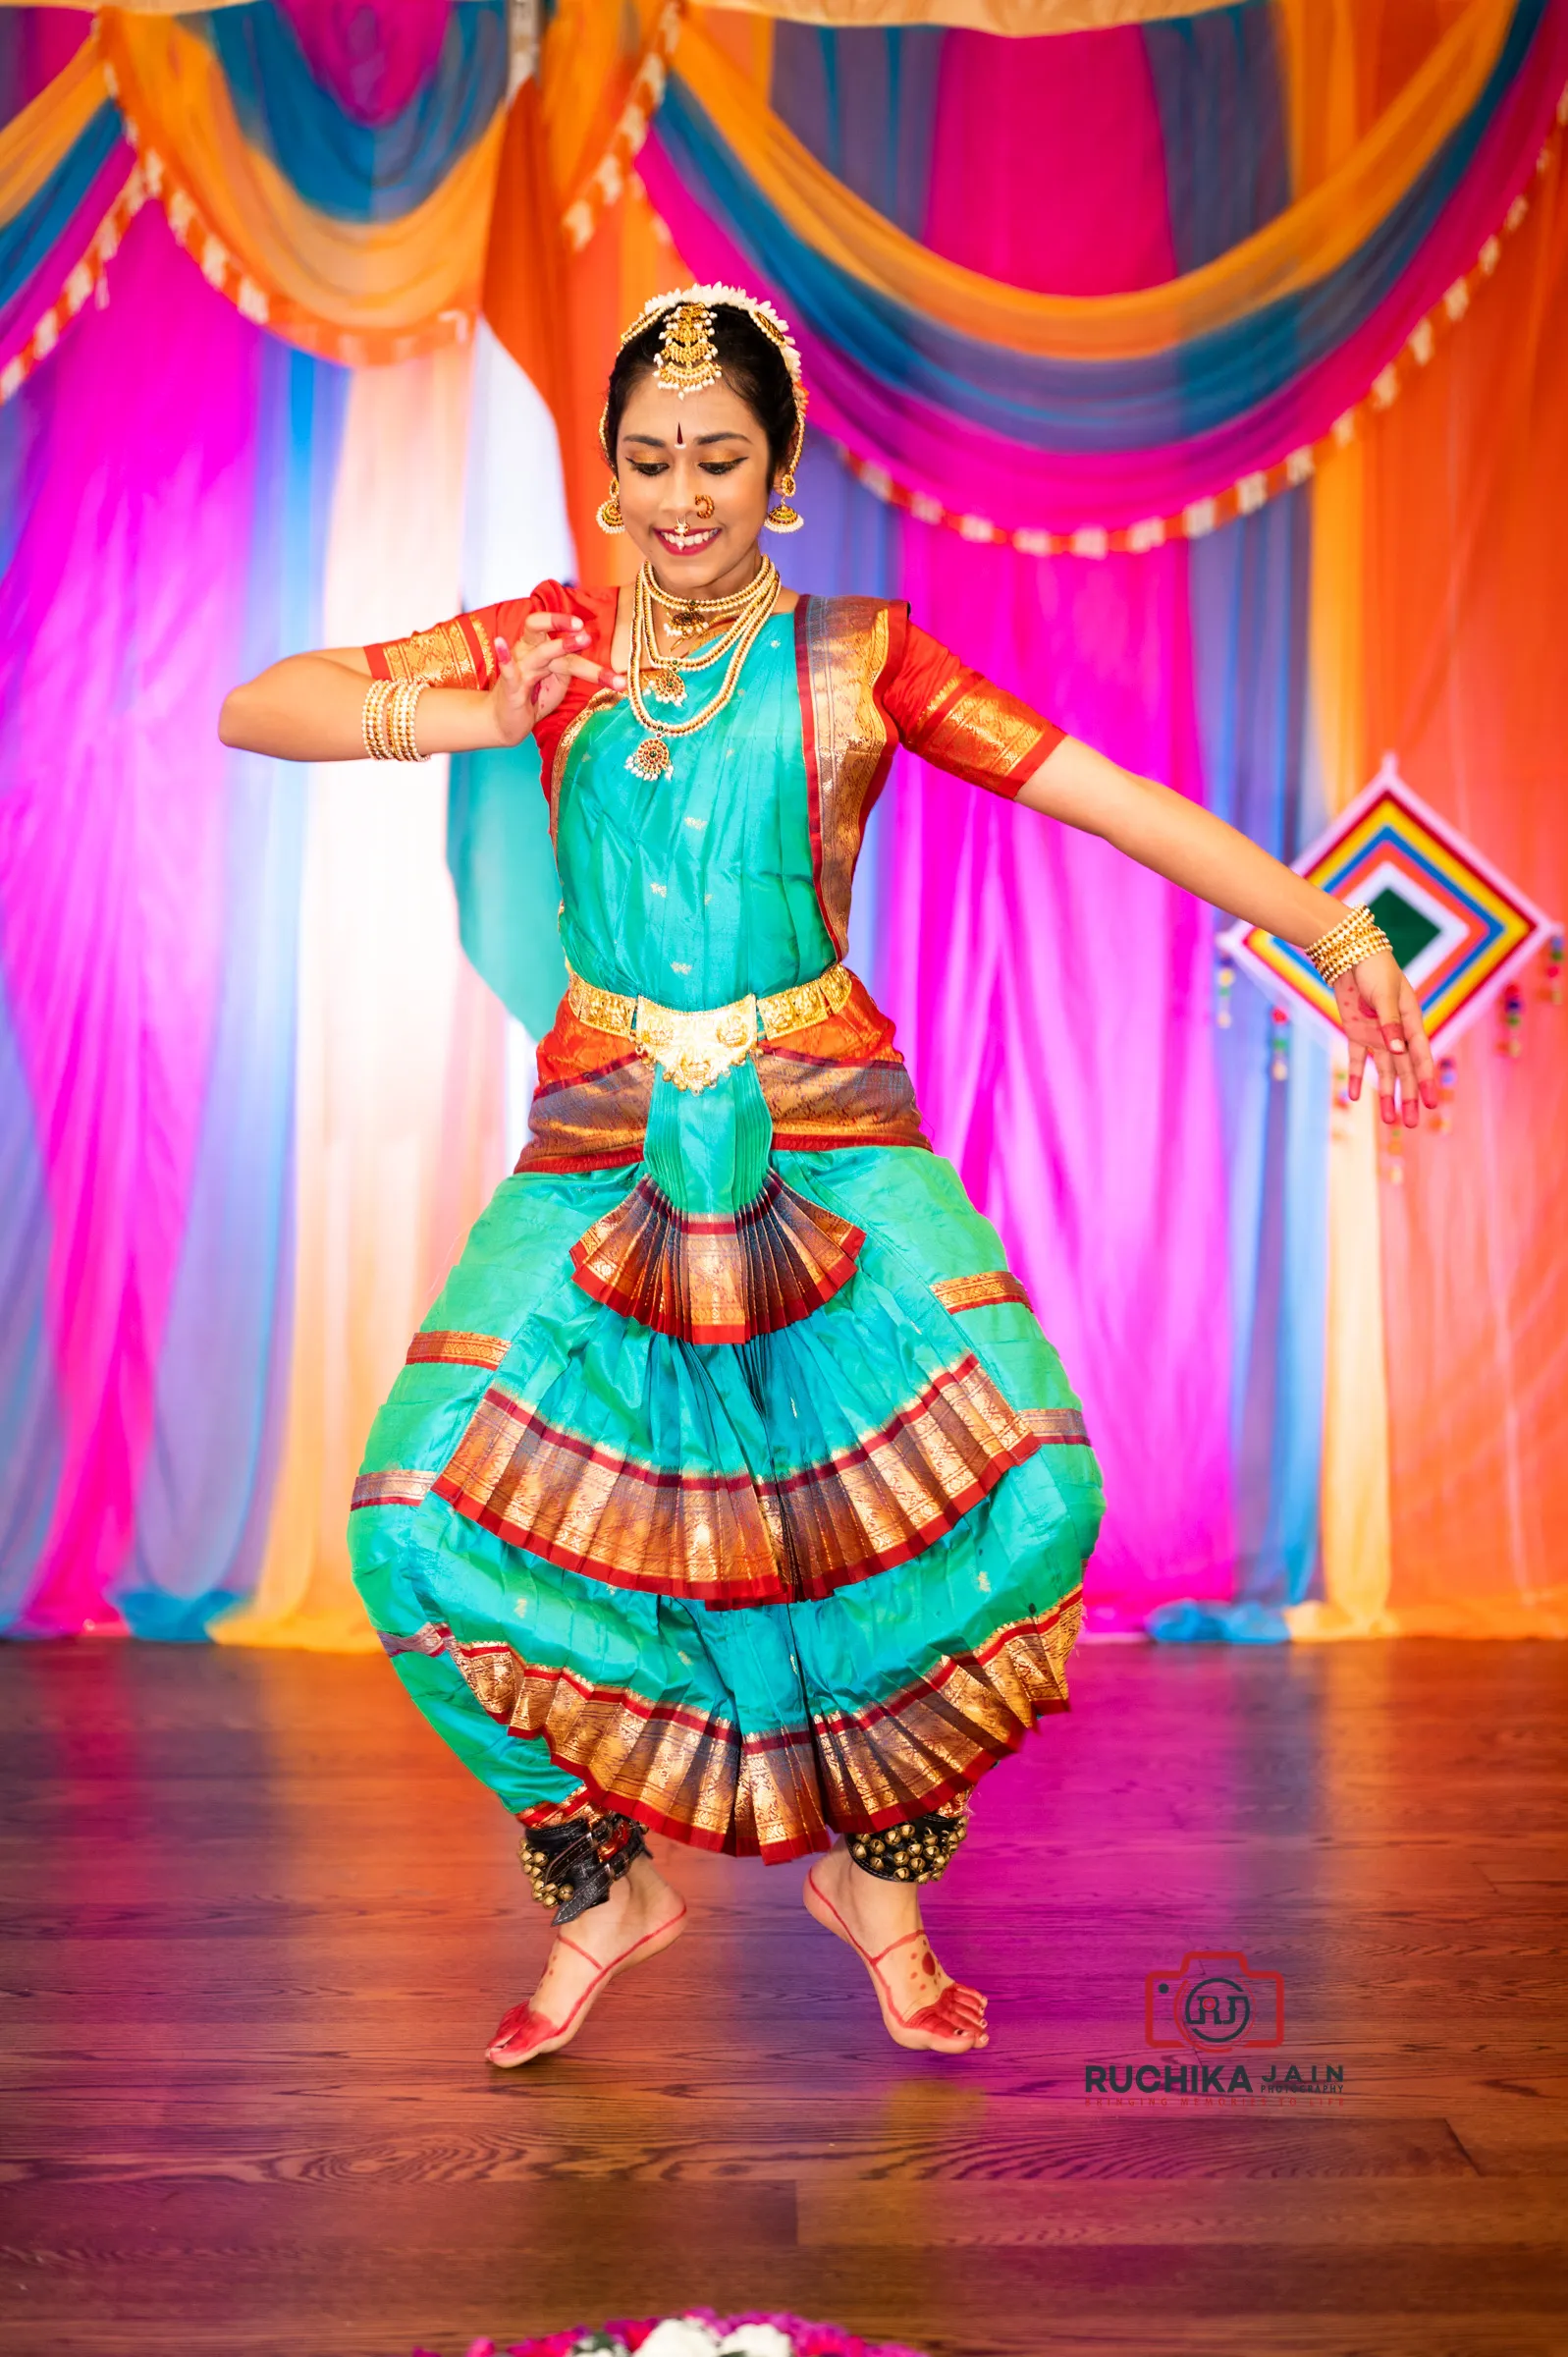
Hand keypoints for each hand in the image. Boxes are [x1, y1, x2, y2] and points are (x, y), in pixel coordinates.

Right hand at [487, 611, 624, 744]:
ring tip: (583, 638)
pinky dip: (504, 657)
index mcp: (540, 648)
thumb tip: (593, 651)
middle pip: (541, 630)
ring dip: (561, 645)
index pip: (560, 635)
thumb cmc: (534, 698)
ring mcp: (520, 668)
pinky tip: (500, 642)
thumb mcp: (559, 680)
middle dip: (562, 624)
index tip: (593, 631)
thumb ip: (573, 665)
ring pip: (541, 653)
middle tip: (587, 629)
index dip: (575, 632)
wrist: (507, 723)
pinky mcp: (510, 686)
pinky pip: (508, 669)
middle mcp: (528, 652)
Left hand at [1333, 952, 1438, 1127]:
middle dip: (1408, 1097)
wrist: (1350, 954)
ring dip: (1386, 1094)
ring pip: (1384, 1070)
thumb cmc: (1375, 970)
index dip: (1425, 1080)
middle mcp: (1396, 1033)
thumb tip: (1398, 1051)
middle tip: (1413, 1124)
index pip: (1420, 1057)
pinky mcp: (1356, 1033)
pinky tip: (1352, 1096)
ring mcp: (1377, 1035)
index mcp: (1411, 1022)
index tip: (1432, 1103)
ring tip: (1389, 1121)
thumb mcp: (1384, 996)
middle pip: (1404, 1071)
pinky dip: (1354, 1076)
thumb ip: (1390, 1023)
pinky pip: (1356, 1059)